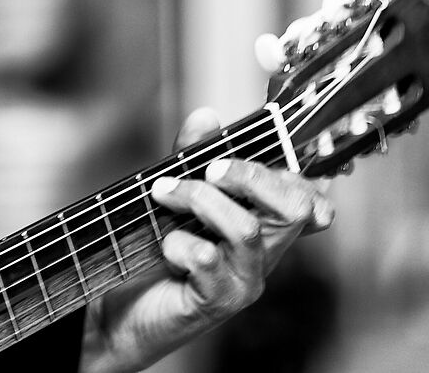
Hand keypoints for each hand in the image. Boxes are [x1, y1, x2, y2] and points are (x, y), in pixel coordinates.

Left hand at [77, 107, 331, 372]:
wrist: (119, 310)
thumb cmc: (152, 253)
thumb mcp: (174, 196)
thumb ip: (191, 158)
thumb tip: (207, 116)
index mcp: (262, 225)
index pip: (309, 197)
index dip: (291, 171)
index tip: (240, 154)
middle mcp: (263, 253)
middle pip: (296, 207)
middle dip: (250, 175)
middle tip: (208, 169)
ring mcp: (244, 280)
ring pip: (247, 229)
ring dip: (198, 199)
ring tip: (163, 195)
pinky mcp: (217, 302)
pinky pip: (209, 260)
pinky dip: (178, 242)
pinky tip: (162, 247)